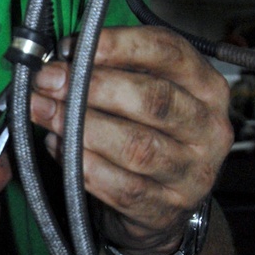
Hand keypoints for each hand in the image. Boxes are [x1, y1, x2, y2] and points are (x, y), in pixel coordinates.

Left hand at [29, 27, 232, 254]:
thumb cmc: (147, 136)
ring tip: (45, 113)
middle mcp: (209, 129)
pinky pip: (121, 187)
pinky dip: (84, 166)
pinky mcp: (167, 209)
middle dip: (92, 87)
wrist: (161, 207)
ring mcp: (192, 173)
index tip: (73, 46)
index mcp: (207, 88)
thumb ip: (113, 72)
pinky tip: (58, 147)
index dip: (118, 45)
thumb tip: (62, 60)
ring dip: (81, 127)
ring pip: (136, 146)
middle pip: (153, 99)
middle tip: (49, 81)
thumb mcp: (142, 95)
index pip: (169, 52)